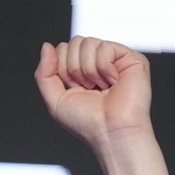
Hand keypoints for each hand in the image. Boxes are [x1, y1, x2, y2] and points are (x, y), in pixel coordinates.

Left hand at [34, 36, 151, 149]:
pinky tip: (113, 82)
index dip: (62, 69)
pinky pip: (104, 47)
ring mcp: (115, 59)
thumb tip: (46, 46)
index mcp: (81, 71)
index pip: (63, 49)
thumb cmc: (87, 122)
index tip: (74, 89)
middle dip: (74, 69)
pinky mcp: (131, 58)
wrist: (110, 132)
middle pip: (74, 42)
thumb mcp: (55, 100)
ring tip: (101, 88)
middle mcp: (98, 62)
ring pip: (88, 42)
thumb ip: (44, 73)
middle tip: (88, 88)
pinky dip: (104, 69)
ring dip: (89, 71)